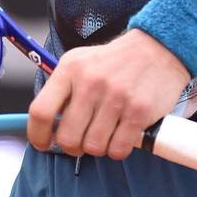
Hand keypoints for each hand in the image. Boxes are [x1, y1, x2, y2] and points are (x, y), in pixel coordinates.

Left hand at [27, 29, 190, 159]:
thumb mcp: (82, 62)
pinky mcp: (138, 111)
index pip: (41, 111)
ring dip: (98, 147)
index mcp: (71, 69)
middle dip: (73, 146)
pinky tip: (122, 135)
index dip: (37, 135)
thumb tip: (48, 127)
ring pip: (93, 147)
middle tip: (82, 140)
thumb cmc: (116, 61)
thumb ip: (63, 90)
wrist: (159, 47)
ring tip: (106, 133)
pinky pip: (118, 150)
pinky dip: (118, 149)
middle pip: (67, 137)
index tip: (43, 144)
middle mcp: (90, 82)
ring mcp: (115, 97)